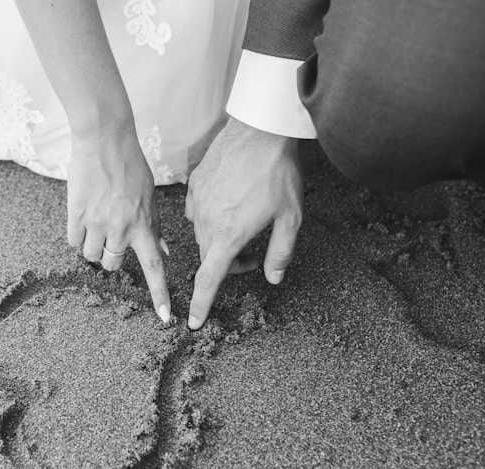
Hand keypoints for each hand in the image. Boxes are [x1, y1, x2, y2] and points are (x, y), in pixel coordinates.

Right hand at [68, 123, 170, 322]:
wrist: (104, 140)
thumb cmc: (130, 165)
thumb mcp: (150, 196)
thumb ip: (154, 227)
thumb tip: (163, 253)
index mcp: (143, 225)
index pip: (155, 268)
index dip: (160, 296)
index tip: (166, 319)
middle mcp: (121, 229)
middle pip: (112, 266)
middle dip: (111, 257)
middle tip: (111, 235)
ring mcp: (96, 224)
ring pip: (91, 256)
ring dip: (93, 246)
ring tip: (96, 222)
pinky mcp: (75, 216)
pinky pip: (73, 242)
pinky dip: (77, 234)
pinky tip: (82, 216)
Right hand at [185, 117, 303, 329]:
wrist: (258, 130)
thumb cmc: (277, 173)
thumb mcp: (291, 217)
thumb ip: (281, 252)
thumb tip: (273, 277)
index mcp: (228, 236)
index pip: (208, 280)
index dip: (201, 305)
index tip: (193, 323)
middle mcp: (206, 223)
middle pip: (209, 258)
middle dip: (227, 264)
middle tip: (254, 253)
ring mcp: (197, 203)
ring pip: (202, 235)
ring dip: (219, 240)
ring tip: (245, 224)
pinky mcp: (194, 185)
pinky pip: (196, 211)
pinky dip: (210, 217)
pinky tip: (229, 203)